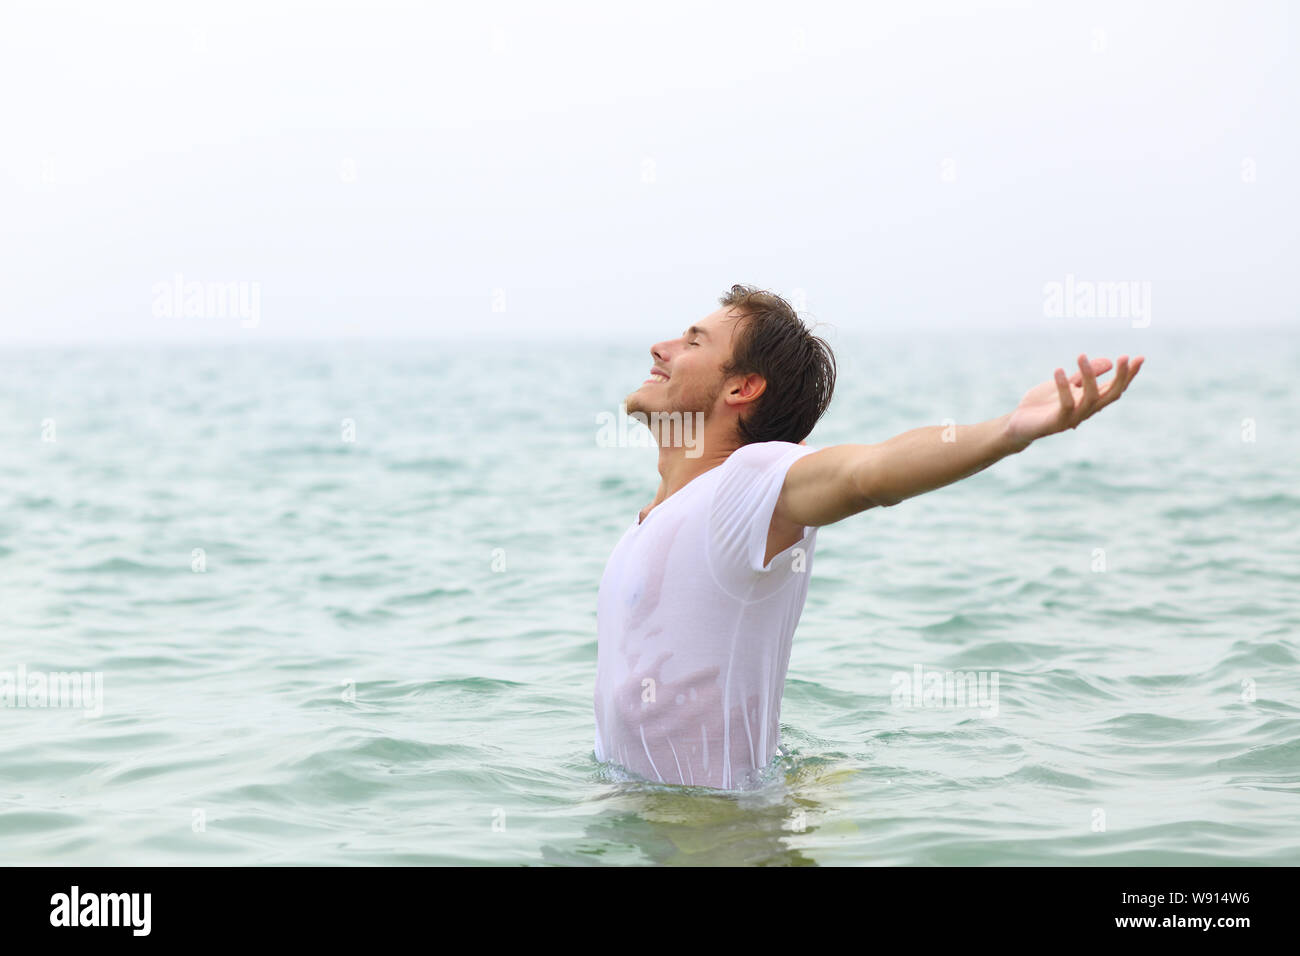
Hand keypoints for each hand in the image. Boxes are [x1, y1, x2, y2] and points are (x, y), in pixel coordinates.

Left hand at [1005, 353, 1143, 447]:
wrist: (1019, 423)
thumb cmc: (1043, 404)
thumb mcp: (1066, 385)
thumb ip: (1084, 376)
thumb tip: (1108, 362)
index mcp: (1090, 401)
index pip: (1115, 388)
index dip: (1129, 375)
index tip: (1140, 358)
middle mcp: (1086, 410)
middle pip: (1111, 395)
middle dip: (1121, 377)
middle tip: (1124, 357)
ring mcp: (1073, 418)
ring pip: (1090, 398)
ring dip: (1089, 376)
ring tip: (1081, 355)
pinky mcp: (1057, 422)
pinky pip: (1066, 404)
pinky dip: (1063, 386)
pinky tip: (1059, 370)